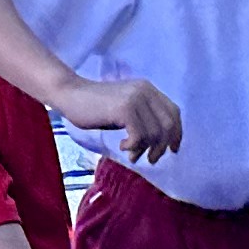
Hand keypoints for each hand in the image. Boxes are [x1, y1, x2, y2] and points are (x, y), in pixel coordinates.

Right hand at [59, 76, 183, 158]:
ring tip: (130, 154)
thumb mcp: (126, 110)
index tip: (172, 150)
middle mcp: (145, 90)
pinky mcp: (125, 108)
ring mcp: (136, 98)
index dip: (176, 134)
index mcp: (148, 89)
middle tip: (150, 159)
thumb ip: (145, 119)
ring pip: (154, 134)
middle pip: (168, 125)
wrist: (71, 95)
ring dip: (144, 149)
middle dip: (161, 146)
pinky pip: (140, 136)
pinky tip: (121, 146)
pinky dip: (133, 146)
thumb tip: (162, 145)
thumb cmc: (97, 107)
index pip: (174, 113)